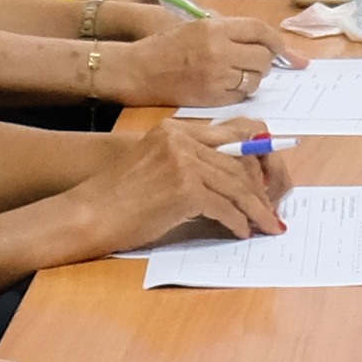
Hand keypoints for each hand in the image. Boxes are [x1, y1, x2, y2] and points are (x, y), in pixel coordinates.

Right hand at [78, 122, 289, 252]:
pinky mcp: (183, 188)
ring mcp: (182, 161)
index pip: (235, 133)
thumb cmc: (120, 199)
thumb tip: (239, 185)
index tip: (270, 179)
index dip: (260, 156)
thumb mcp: (158, 167)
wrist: (89, 215)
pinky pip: (225, 207)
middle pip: (241, 161)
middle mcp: (180, 139)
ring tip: (265, 225)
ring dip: (256, 209)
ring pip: (238, 185)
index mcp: (176, 129)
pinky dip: (238, 222)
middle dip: (262, 189)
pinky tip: (242, 232)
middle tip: (272, 209)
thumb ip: (194, 165)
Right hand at [112, 11, 291, 105]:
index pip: (260, 31)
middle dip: (264, 62)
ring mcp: (216, 74)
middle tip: (253, 65)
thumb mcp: (196, 26)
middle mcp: (218, 49)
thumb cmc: (166, 46)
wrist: (139, 69)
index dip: (278, 42)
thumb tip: (265, 43)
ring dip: (252, 79)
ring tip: (234, 75)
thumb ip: (230, 31)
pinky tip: (224, 87)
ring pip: (255, 79)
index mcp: (215, 27)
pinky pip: (241, 96)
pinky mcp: (211, 96)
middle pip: (263, 57)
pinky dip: (239, 93)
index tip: (288, 53)